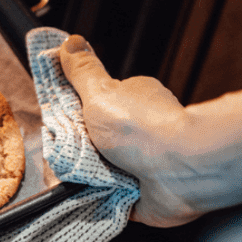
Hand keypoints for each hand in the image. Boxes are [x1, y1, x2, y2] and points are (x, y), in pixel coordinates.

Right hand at [57, 35, 205, 226]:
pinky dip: (99, 199)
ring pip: (100, 170)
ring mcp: (143, 163)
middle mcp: (140, 131)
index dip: (74, 116)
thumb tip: (70, 42)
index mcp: (132, 101)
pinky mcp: (143, 194)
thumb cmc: (144, 130)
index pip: (95, 106)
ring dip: (88, 177)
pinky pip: (110, 197)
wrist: (182, 172)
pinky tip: (89, 197)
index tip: (59, 125)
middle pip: (94, 140)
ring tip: (79, 178)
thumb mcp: (100, 93)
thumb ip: (82, 71)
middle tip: (69, 155)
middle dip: (78, 150)